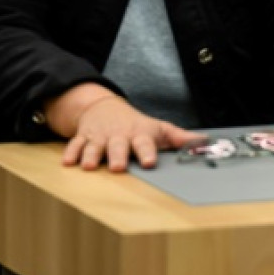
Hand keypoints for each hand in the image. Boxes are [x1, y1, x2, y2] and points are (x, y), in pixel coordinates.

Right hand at [50, 84, 200, 171]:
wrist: (106, 107)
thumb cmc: (136, 124)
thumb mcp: (159, 128)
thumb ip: (181, 138)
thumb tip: (205, 143)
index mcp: (139, 135)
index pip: (145, 143)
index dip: (147, 152)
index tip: (149, 162)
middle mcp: (119, 136)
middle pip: (118, 146)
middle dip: (118, 156)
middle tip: (119, 167)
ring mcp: (100, 137)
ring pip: (95, 147)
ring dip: (92, 155)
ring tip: (90, 166)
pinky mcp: (84, 138)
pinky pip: (75, 145)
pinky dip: (71, 152)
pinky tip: (68, 162)